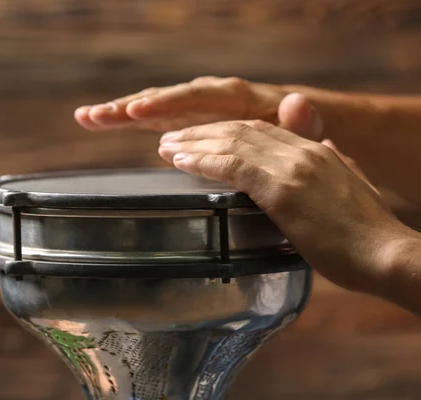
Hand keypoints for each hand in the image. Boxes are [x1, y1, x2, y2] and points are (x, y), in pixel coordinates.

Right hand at [74, 76, 323, 140]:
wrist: (300, 130)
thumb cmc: (302, 132)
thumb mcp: (308, 129)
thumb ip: (302, 121)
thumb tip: (298, 102)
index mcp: (238, 99)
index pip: (199, 98)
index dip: (169, 105)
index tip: (139, 112)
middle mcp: (211, 98)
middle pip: (167, 98)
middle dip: (132, 106)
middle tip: (98, 115)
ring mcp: (196, 110)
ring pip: (155, 108)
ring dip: (121, 112)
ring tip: (86, 116)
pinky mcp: (188, 123)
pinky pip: (155, 121)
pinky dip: (129, 121)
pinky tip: (101, 122)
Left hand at [157, 119, 404, 293]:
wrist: (387, 254)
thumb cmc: (366, 235)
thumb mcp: (349, 187)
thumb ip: (332, 164)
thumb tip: (322, 147)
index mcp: (316, 150)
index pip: (260, 129)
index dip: (224, 130)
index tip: (198, 136)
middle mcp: (303, 150)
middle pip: (240, 129)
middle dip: (201, 132)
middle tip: (170, 139)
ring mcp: (292, 167)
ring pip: (232, 141)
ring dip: (193, 142)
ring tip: (165, 147)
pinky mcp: (282, 189)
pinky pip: (233, 166)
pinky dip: (203, 160)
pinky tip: (181, 161)